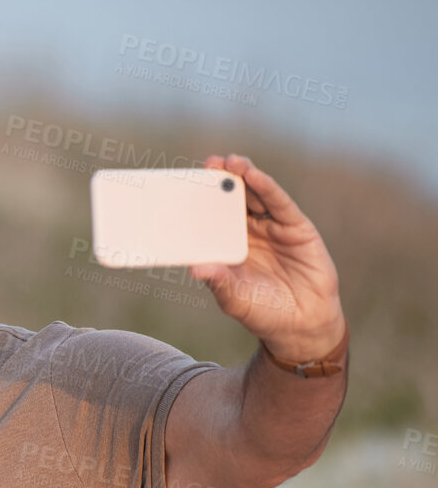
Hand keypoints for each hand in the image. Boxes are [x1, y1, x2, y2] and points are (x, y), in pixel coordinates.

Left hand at [189, 154, 345, 362]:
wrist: (302, 325)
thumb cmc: (262, 312)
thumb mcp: (234, 299)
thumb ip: (218, 282)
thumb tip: (195, 269)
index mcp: (228, 246)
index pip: (211, 218)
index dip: (201, 200)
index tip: (185, 183)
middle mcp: (249, 233)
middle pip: (233, 200)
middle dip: (222, 180)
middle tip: (208, 163)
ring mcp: (273, 228)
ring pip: (256, 196)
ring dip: (244, 177)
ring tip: (230, 162)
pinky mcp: (296, 228)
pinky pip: (280, 204)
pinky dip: (267, 188)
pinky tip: (254, 176)